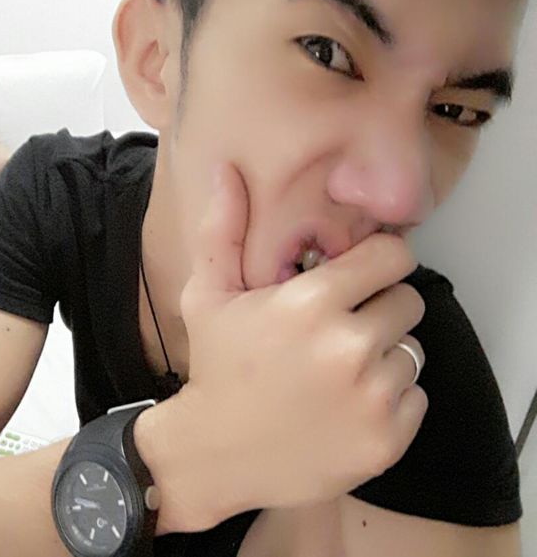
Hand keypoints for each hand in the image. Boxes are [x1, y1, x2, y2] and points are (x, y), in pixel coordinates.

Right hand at [173, 162, 427, 518]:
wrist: (216, 454)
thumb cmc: (216, 367)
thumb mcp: (209, 295)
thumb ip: (223, 231)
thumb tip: (227, 171)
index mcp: (310, 303)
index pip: (393, 256)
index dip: (378, 262)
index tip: (361, 276)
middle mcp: (348, 347)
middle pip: (409, 301)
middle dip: (380, 308)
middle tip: (342, 328)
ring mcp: (372, 398)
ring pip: (413, 350)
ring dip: (384, 355)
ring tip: (340, 370)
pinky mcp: (387, 440)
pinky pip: (416, 396)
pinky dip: (391, 398)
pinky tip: (348, 405)